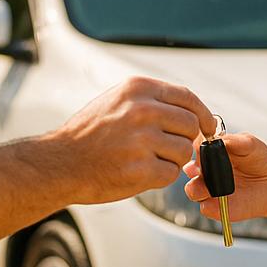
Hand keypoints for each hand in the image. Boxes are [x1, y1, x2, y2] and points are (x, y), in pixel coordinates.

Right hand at [48, 77, 217, 204]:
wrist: (59, 163)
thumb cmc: (88, 134)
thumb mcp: (117, 100)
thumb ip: (151, 101)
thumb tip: (190, 111)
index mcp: (138, 89)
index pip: (188, 97)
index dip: (203, 114)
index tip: (207, 127)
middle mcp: (143, 110)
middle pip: (191, 125)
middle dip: (185, 140)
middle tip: (168, 150)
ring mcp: (142, 140)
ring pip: (184, 151)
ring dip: (172, 160)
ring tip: (146, 160)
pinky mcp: (141, 169)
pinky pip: (171, 173)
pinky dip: (161, 177)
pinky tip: (139, 173)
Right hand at [184, 132, 266, 222]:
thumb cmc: (260, 160)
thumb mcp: (250, 144)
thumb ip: (235, 140)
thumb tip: (218, 140)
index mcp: (210, 152)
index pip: (193, 147)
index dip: (194, 146)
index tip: (203, 146)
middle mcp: (206, 171)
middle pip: (187, 169)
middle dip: (192, 168)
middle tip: (203, 167)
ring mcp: (210, 190)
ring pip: (192, 190)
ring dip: (197, 187)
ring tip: (212, 185)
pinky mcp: (217, 207)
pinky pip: (205, 208)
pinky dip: (210, 204)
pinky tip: (222, 198)